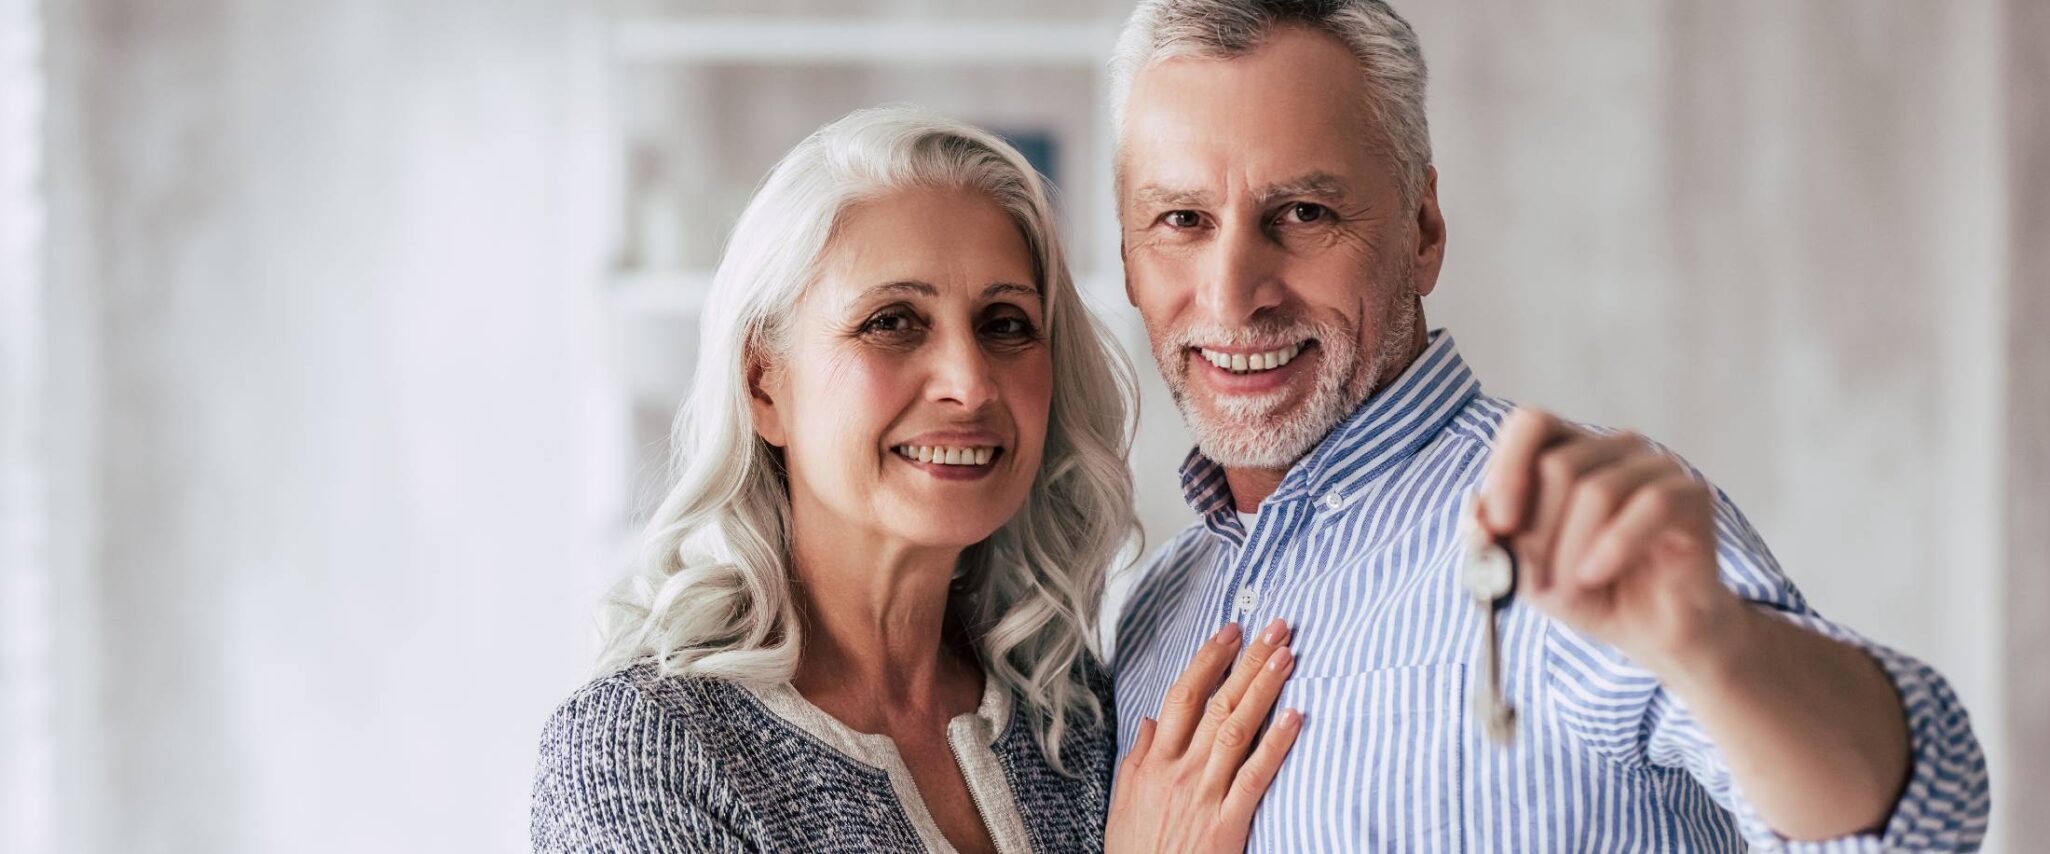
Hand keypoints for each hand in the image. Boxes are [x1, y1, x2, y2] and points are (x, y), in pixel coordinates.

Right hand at [1105, 619, 1301, 852]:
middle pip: (1217, 703)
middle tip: (1274, 629)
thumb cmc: (1136, 852)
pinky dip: (1276, 743)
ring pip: (1237, 728)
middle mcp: (1180, 770)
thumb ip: (1137, 758)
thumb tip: (1148, 722)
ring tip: (1286, 656)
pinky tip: (1294, 717)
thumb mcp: (1124, 801)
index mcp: (1154, 762)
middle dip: (1247, 661)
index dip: (1208, 660)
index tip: (1230, 633)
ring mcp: (1205, 794)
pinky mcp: (1228, 821)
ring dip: (1264, 688)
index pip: (1183, 697)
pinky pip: (1255, 775)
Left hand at [1476, 408, 1744, 676]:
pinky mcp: (1691, 495)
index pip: (1532, 424)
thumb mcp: (1527, 571)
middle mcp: (1613, 448)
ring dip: (1572, 552)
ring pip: (1598, 491)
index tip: (1498, 524)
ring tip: (1572, 590)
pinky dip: (1614, 545)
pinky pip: (1649, 506)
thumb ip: (1497, 539)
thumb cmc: (1591, 592)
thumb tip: (1476, 510)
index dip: (1507, 469)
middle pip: (1559, 465)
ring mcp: (1656, 465)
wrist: (1655, 633)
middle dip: (1539, 535)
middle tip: (1539, 583)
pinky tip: (1596, 576)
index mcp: (1569, 451)